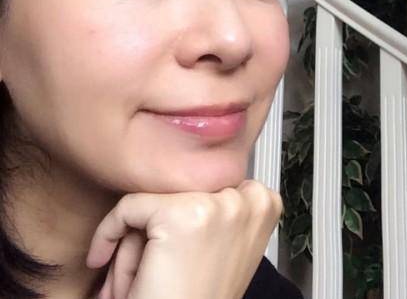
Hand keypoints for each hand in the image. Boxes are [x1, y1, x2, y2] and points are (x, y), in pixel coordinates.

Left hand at [87, 180, 282, 298]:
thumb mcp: (225, 246)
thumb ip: (221, 207)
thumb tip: (184, 162)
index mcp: (266, 203)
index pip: (206, 183)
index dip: (181, 215)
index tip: (167, 248)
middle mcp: (249, 198)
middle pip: (180, 190)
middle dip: (157, 230)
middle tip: (152, 272)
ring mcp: (219, 204)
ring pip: (155, 200)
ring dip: (137, 240)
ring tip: (142, 278)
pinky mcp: (182, 213)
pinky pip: (128, 207)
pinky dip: (107, 234)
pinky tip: (106, 262)